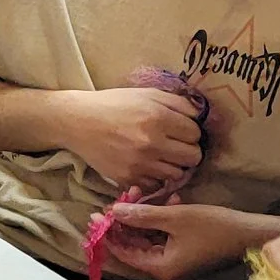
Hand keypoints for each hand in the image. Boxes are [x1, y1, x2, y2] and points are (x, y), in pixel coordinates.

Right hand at [63, 86, 207, 192]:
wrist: (77, 121)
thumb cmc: (113, 104)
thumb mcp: (147, 94)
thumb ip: (178, 102)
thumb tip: (202, 115)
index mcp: (159, 118)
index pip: (196, 133)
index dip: (190, 131)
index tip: (179, 130)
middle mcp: (152, 142)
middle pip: (193, 156)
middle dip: (188, 150)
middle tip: (176, 146)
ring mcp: (140, 163)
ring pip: (178, 173)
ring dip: (174, 165)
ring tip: (162, 157)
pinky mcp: (127, 177)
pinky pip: (156, 184)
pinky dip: (156, 178)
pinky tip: (148, 167)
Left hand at [98, 200, 278, 279]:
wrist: (254, 234)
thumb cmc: (216, 227)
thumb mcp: (175, 217)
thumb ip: (142, 216)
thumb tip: (112, 211)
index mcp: (160, 269)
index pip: (123, 253)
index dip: (108, 232)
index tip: (96, 213)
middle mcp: (166, 271)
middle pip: (135, 246)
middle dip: (127, 220)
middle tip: (120, 197)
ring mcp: (177, 264)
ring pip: (150, 239)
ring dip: (146, 216)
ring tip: (143, 192)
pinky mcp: (187, 254)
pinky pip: (165, 238)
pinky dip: (162, 221)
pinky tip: (167, 199)